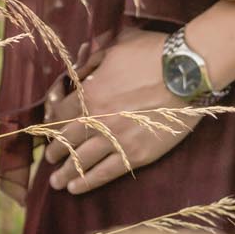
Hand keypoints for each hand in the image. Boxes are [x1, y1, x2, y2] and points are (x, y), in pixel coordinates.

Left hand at [41, 29, 198, 192]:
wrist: (187, 73)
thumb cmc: (153, 53)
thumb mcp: (117, 46)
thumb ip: (95, 61)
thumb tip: (81, 71)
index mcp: (89, 93)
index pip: (59, 113)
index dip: (50, 122)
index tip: (47, 129)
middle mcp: (97, 120)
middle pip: (67, 140)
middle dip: (54, 151)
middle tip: (48, 159)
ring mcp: (116, 140)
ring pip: (82, 160)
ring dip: (66, 172)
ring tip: (57, 182)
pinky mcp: (137, 154)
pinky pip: (107, 172)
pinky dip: (89, 182)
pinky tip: (76, 188)